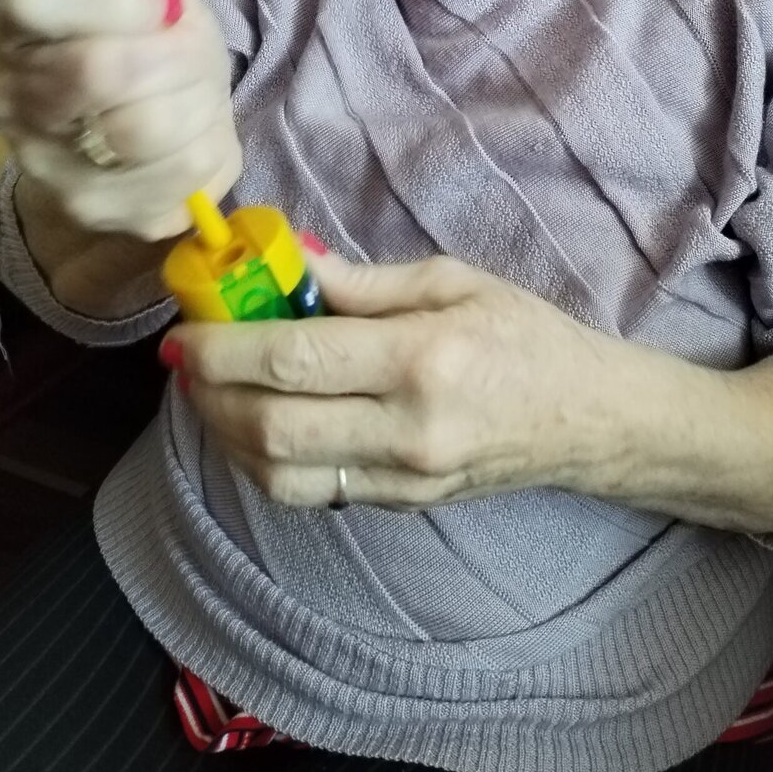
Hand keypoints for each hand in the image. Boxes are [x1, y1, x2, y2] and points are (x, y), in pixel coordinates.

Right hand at [0, 0, 240, 240]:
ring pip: (150, 129)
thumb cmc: (132, 41)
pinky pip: (186, 177)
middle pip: (101, 70)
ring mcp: (50, 164)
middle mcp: (12, 98)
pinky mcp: (101, 212)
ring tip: (197, 91)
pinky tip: (198, 134)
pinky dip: (214, 145)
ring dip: (201, 101)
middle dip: (178, 52)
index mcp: (14, 22)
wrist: (124, 139)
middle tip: (192, 45)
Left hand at [162, 249, 620, 508]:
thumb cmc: (524, 336)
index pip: (296, 360)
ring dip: (226, 434)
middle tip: (188, 360)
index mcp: (422, 358)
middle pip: (271, 427)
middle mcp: (407, 429)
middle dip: (210, 394)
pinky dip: (263, 459)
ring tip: (213, 391)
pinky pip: (308, 490)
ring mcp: (402, 478)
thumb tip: (290, 265)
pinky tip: (256, 421)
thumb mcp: (453, 281)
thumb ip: (365, 282)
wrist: (586, 418)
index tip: (187, 330)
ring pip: (278, 474)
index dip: (224, 347)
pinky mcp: (398, 505)